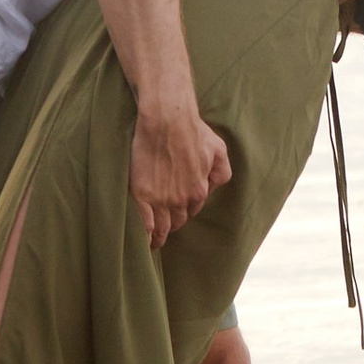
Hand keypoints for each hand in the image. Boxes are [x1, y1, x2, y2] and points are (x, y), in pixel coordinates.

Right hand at [129, 97, 233, 249]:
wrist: (167, 120)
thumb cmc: (193, 130)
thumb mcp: (219, 150)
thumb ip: (220, 172)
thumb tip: (212, 186)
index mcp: (199, 190)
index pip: (192, 210)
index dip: (183, 212)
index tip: (176, 214)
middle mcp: (182, 199)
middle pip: (176, 221)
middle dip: (171, 225)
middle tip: (163, 228)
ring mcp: (161, 199)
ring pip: (161, 227)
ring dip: (158, 236)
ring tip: (152, 243)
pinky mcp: (142, 194)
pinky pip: (145, 223)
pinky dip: (145, 234)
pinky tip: (143, 239)